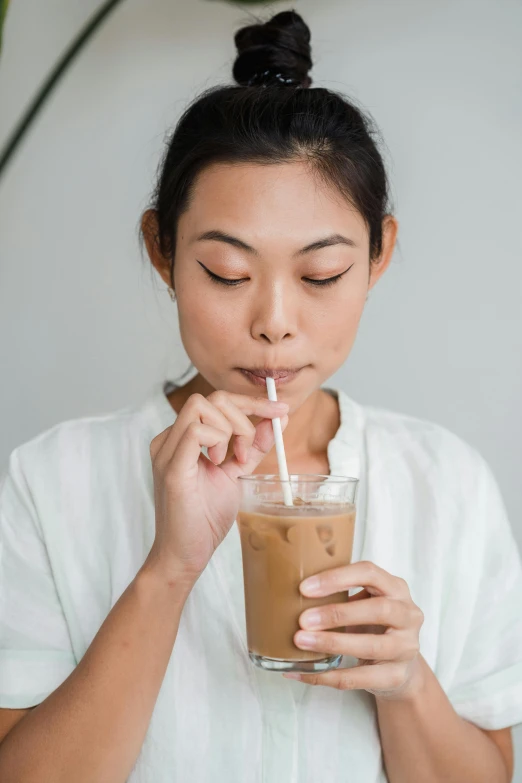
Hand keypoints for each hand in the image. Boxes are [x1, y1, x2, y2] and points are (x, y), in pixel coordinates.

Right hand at [147, 390, 288, 582]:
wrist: (185, 556)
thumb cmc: (204, 518)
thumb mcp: (236, 474)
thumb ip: (254, 446)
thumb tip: (279, 419)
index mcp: (182, 438)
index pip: (216, 400)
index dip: (252, 401)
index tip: (281, 410)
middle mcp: (169, 439)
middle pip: (211, 397)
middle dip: (245, 416)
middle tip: (247, 452)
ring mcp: (167, 451)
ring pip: (203, 406)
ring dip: (231, 430)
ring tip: (231, 461)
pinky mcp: (171, 468)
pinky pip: (196, 431)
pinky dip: (218, 441)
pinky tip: (219, 464)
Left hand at [285, 561, 424, 699]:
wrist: (399, 667)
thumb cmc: (373, 625)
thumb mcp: (364, 601)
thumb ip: (339, 593)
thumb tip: (287, 590)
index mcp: (396, 588)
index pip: (370, 573)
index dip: (337, 578)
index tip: (305, 588)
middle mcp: (408, 615)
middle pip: (378, 610)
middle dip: (337, 614)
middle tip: (303, 620)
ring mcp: (406, 648)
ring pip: (371, 646)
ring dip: (333, 643)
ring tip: (301, 642)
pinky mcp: (396, 676)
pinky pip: (359, 678)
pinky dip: (328, 676)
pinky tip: (303, 672)